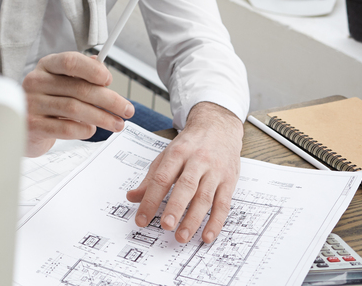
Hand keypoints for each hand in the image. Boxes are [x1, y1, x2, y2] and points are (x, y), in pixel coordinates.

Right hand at [21, 51, 134, 156]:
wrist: (25, 127)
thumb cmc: (48, 102)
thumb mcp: (62, 82)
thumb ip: (81, 73)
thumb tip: (102, 67)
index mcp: (46, 66)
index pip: (70, 61)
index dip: (93, 70)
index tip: (110, 80)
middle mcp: (36, 81)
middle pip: (78, 88)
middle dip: (109, 100)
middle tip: (127, 109)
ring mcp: (32, 103)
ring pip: (75, 108)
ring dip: (102, 117)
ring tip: (116, 124)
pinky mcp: (33, 125)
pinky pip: (66, 128)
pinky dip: (84, 130)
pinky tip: (91, 129)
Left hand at [126, 101, 242, 243]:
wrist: (219, 126)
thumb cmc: (190, 144)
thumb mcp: (168, 154)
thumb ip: (151, 178)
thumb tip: (132, 197)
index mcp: (177, 153)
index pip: (162, 178)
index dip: (151, 199)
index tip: (142, 219)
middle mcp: (197, 161)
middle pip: (186, 186)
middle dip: (175, 207)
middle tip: (165, 226)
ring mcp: (215, 171)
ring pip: (205, 197)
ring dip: (193, 219)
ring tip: (182, 236)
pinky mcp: (229, 181)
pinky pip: (223, 204)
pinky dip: (215, 222)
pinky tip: (206, 235)